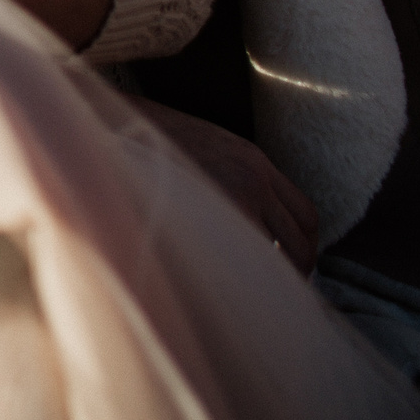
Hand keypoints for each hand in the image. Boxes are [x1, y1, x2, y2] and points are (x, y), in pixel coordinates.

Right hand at [132, 95, 319, 273]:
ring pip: (281, 254)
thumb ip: (232, 178)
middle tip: (279, 290)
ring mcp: (235, 196)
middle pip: (302, 240)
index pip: (305, 214)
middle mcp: (254, 179)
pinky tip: (231, 285)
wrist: (114, 125)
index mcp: (254, 161)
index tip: (290, 262)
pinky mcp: (210, 212)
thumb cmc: (150, 143)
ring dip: (275, 277)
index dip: (303, 244)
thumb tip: (245, 224)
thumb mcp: (205, 148)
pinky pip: (247, 256)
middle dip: (297, 268)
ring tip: (257, 294)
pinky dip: (247, 275)